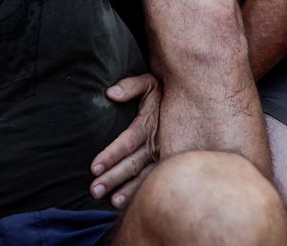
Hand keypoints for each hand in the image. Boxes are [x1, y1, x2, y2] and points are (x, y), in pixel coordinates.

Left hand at [90, 74, 159, 208]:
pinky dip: (142, 192)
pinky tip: (129, 203)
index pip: (127, 142)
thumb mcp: (150, 83)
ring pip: (144, 176)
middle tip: (94, 190)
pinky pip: (155, 180)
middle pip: (132, 164)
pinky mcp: (168, 163)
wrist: (192, 100)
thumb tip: (110, 93)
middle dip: (113, 178)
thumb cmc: (164, 92)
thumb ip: (130, 86)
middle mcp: (156, 143)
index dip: (110, 155)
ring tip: (112, 202)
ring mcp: (163, 155)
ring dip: (128, 190)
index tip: (94, 168)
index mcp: (147, 124)